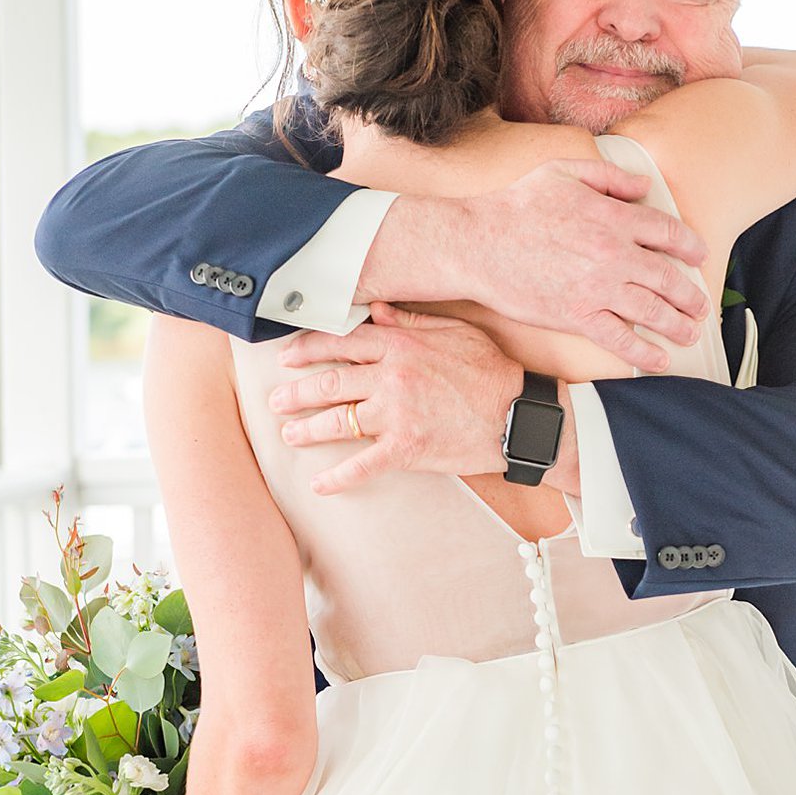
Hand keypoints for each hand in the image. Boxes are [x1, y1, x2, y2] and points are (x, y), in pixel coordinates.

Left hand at [270, 302, 526, 495]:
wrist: (518, 415)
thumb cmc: (491, 372)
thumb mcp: (455, 332)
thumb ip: (411, 321)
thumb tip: (377, 311)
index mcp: (401, 345)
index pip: (342, 343)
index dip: (309, 349)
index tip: (288, 357)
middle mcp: (392, 377)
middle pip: (330, 383)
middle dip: (297, 392)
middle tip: (277, 400)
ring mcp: (396, 415)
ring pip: (338, 421)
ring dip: (307, 429)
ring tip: (288, 434)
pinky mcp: (406, 449)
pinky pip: (362, 465)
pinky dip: (337, 477)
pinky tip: (320, 483)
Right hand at [365, 159, 711, 369]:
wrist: (478, 243)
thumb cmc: (516, 204)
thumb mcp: (562, 171)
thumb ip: (608, 176)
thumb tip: (643, 186)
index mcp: (612, 217)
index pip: (668, 233)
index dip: (690, 246)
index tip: (699, 256)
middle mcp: (613, 254)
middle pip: (668, 277)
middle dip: (691, 294)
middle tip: (701, 304)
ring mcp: (597, 288)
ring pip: (652, 311)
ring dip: (678, 325)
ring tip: (690, 333)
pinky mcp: (577, 316)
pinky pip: (620, 339)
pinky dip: (645, 353)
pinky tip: (661, 361)